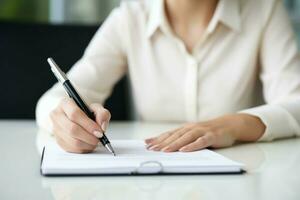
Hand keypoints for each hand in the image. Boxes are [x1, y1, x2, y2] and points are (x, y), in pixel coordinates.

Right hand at [50, 98, 110, 152]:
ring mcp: (56, 129)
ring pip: (72, 141)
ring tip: (95, 141)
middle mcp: (57, 115)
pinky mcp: (58, 141)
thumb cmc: (87, 112)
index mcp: (65, 103)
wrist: (79, 118)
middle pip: (72, 129)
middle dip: (89, 136)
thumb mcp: (97, 108)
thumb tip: (102, 126)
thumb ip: (103, 114)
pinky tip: (89, 144)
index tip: (99, 131)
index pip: (74, 114)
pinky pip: (72, 149)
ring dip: (88, 144)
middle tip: (99, 138)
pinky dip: (83, 149)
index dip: (89, 125)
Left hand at [145, 114, 265, 151]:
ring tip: (164, 151)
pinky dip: (192, 146)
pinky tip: (184, 150)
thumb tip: (168, 146)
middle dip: (162, 142)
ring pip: (185, 138)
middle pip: (174, 136)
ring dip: (174, 144)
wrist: (229, 125)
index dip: (158, 138)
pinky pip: (200, 142)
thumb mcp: (194, 134)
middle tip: (151, 148)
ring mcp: (201, 131)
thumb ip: (183, 139)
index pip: (169, 133)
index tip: (146, 143)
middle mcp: (191, 128)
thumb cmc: (209, 131)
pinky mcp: (211, 136)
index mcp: (186, 128)